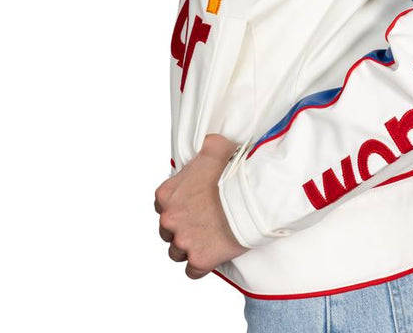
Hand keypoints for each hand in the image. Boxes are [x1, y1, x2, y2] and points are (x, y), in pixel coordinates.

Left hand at [154, 133, 248, 277]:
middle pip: (167, 230)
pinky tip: (211, 255)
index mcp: (167, 194)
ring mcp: (182, 242)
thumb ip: (205, 145)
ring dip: (189, 247)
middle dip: (181, 228)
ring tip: (208, 238)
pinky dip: (200, 266)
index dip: (178, 206)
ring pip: (176, 252)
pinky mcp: (198, 260)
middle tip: (202, 222)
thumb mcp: (215, 146)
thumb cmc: (234, 172)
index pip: (161, 205)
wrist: (251, 198)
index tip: (193, 205)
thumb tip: (209, 141)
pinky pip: (192, 271)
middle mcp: (169, 219)